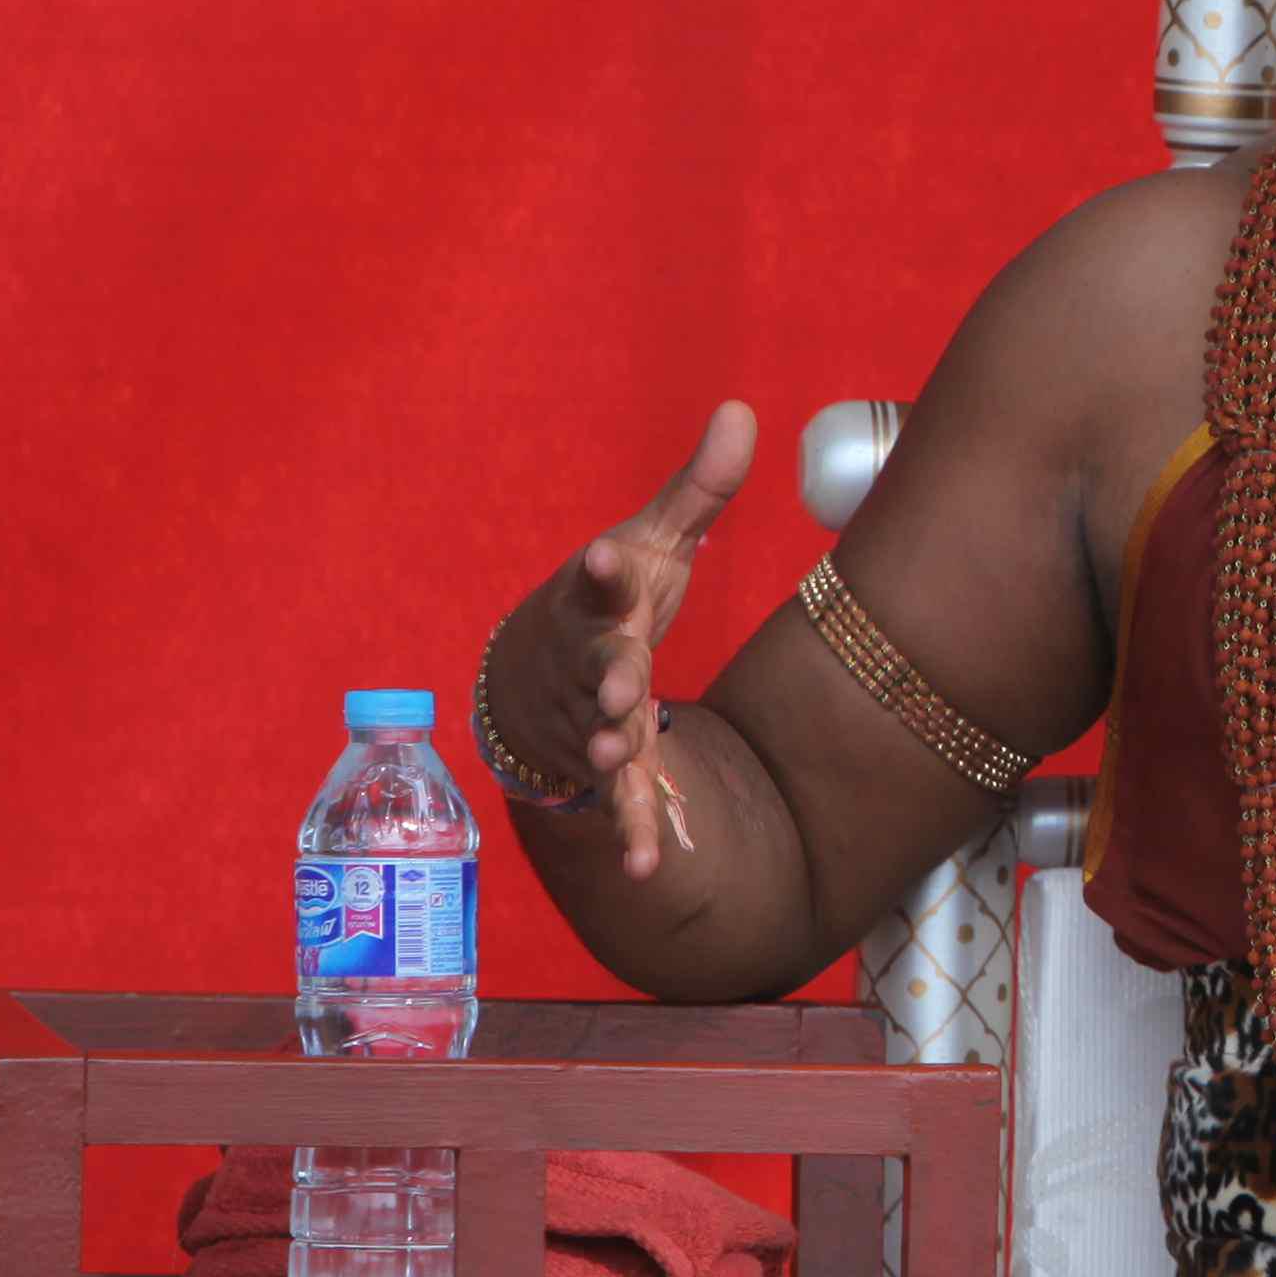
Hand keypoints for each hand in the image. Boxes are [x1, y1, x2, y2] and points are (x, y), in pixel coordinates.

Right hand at [521, 400, 753, 881]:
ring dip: (611, 748)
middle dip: (610, 674)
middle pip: (599, 665)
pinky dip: (633, 834)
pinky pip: (619, 802)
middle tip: (626, 685)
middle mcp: (589, 658)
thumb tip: (744, 408)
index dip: (606, 566)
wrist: (531, 675)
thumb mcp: (655, 541)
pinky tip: (649, 868)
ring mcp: (591, 716)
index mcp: (600, 598)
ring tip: (623, 756)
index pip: (600, 576)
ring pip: (599, 735)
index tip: (610, 555)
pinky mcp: (604, 766)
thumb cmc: (611, 599)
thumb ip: (700, 487)